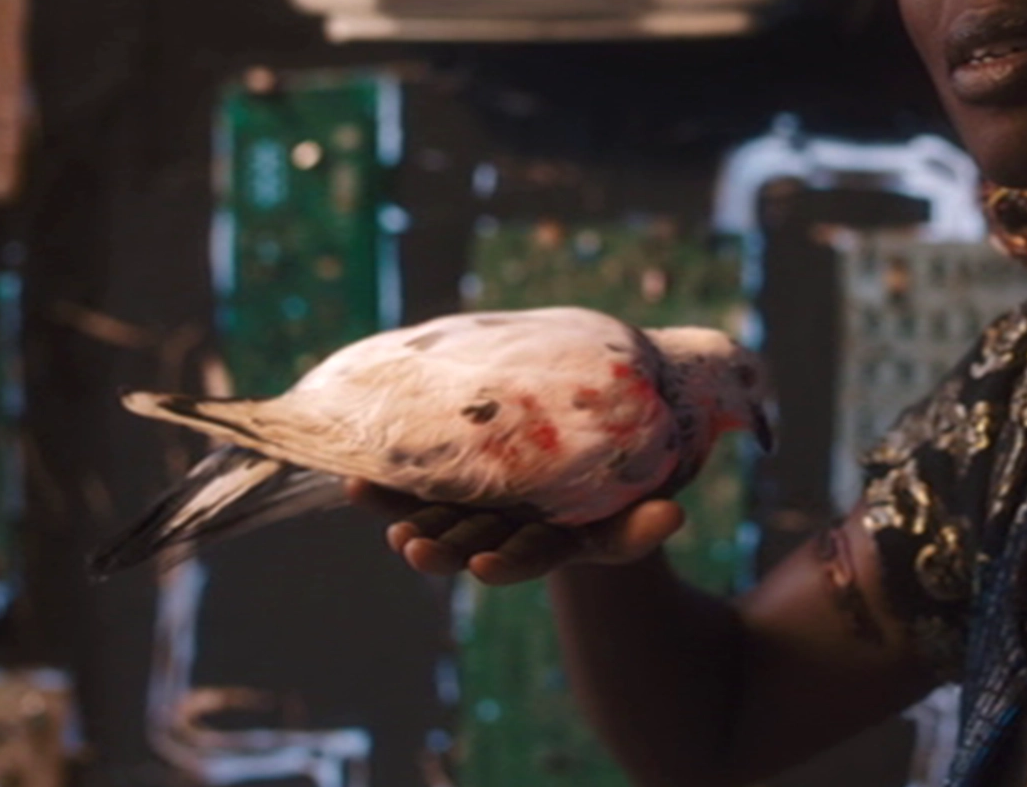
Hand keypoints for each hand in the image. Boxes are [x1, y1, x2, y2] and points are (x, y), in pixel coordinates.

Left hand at [346, 479, 685, 585]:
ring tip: (376, 513)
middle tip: (412, 548)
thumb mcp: (634, 512)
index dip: (507, 563)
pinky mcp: (455, 484)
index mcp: (551, 542)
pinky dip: (386, 490)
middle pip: (471, 545)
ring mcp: (480, 509)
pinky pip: (416, 489)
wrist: (592, 458)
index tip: (482, 567)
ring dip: (405, 521)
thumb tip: (672, 517)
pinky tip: (354, 482)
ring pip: (438, 520)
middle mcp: (509, 531)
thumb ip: (646, 522)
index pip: (528, 558)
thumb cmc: (620, 492)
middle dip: (441, 550)